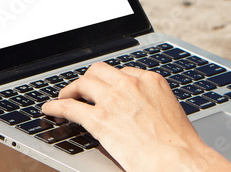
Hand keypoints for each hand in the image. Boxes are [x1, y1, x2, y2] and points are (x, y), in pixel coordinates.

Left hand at [42, 62, 230, 171]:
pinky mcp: (100, 119)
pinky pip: (70, 107)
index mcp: (151, 81)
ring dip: (70, 90)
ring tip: (64, 98)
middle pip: (99, 71)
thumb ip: (151, 104)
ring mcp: (114, 99)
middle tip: (81, 90)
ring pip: (83, 83)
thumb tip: (139, 112)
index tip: (104, 89)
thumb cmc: (180, 146)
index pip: (122, 72)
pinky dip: (56, 107)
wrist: (180, 161)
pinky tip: (50, 110)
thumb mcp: (169, 113)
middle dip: (88, 80)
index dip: (110, 82)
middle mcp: (131, 84)